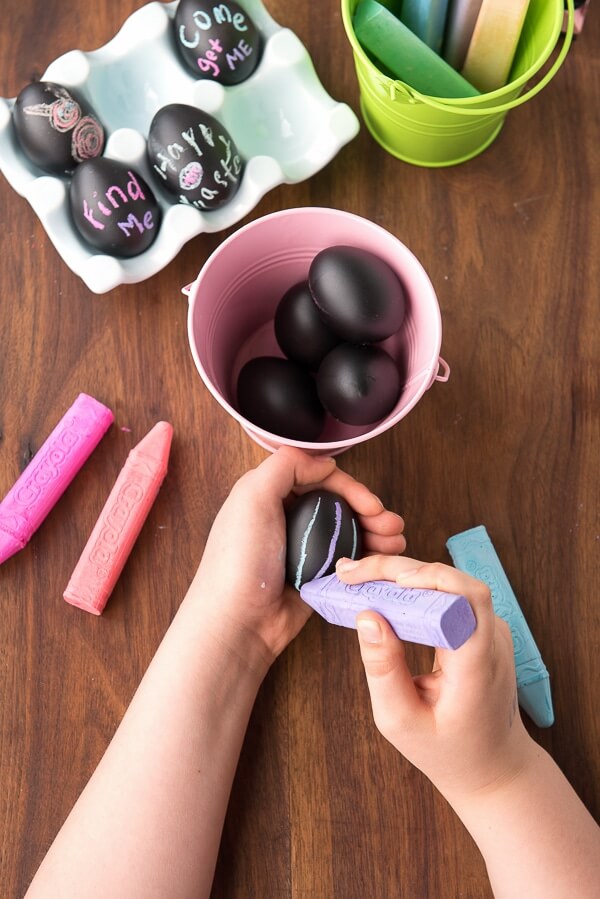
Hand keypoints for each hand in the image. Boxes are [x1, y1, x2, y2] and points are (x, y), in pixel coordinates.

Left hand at [188, 447, 405, 673]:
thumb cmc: (239, 561)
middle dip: (370, 511)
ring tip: (396, 543)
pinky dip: (369, 558)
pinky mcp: (315, 578)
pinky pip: (348, 561)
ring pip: (348, 532)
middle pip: (339, 504)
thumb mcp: (252, 497)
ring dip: (376, 533)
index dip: (350, 487)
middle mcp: (287, 519)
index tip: (371, 505)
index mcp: (269, 496)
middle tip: (391, 526)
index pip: (320, 478)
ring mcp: (303, 550)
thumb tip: (325, 462)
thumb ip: (285, 465)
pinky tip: (386, 559)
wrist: (238, 622)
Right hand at [336, 554, 533, 800]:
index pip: (467, 597)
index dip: (429, 577)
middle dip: (397, 569)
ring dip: (402, 575)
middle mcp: (493, 639)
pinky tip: (382, 592)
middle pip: (451, 581)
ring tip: (358, 578)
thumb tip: (367, 616)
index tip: (387, 581)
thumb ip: (383, 669)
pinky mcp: (482, 628)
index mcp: (479, 664)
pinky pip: (448, 596)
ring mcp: (492, 631)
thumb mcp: (401, 721)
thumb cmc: (448, 750)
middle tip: (351, 573)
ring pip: (448, 583)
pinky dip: (413, 589)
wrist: (493, 766)